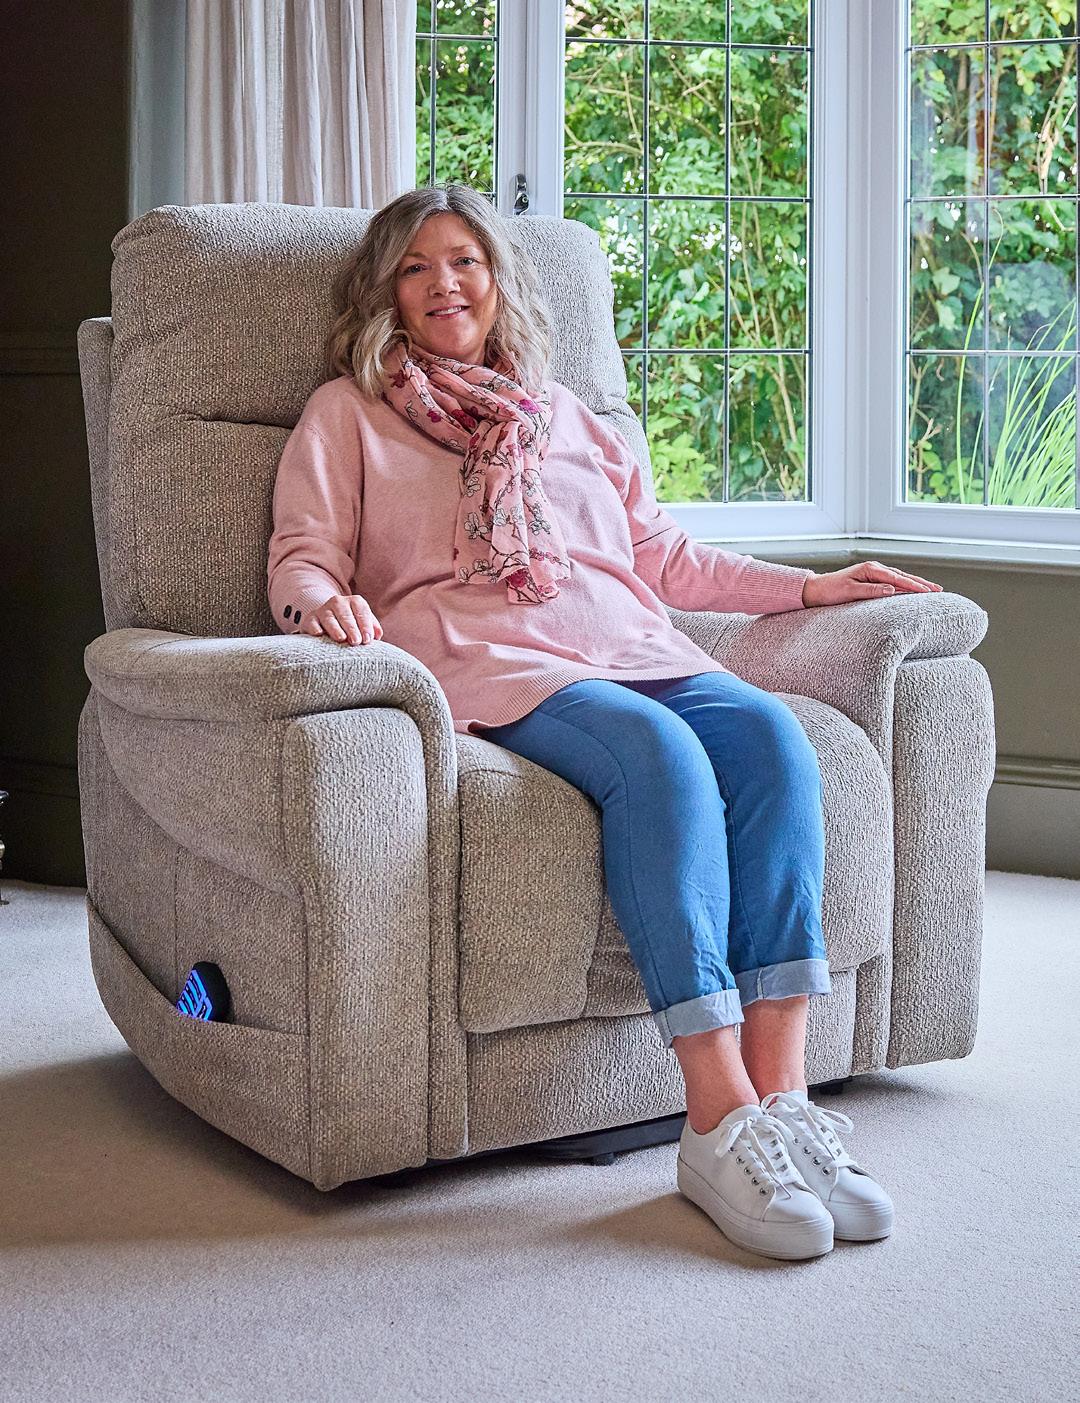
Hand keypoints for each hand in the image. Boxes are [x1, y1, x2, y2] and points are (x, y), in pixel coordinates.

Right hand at [302, 593, 383, 645]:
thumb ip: (372, 627)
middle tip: (357, 642)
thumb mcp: (363, 622)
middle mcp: (338, 602)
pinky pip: (312, 622)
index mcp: (355, 601)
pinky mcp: (310, 619)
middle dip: (352, 628)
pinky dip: (315, 627)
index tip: (368, 640)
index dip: (365, 626)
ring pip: (329, 618)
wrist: (327, 621)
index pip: (362, 611)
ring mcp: (323, 610)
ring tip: (341, 639)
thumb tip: (378, 635)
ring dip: (335, 628)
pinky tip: (319, 633)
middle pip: (346, 615)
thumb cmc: (351, 625)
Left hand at [802, 562, 942, 607]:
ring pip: (900, 578)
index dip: (914, 586)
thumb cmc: (831, 591)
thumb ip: (871, 590)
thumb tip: (892, 590)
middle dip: (921, 583)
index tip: (929, 592)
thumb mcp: (850, 592)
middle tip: (939, 590)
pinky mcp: (871, 579)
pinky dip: (906, 585)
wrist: (816, 590)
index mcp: (870, 569)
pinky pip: (893, 582)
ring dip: (916, 583)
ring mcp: (873, 573)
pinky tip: (914, 590)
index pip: (898, 578)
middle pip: (903, 575)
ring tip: (932, 589)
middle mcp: (874, 568)